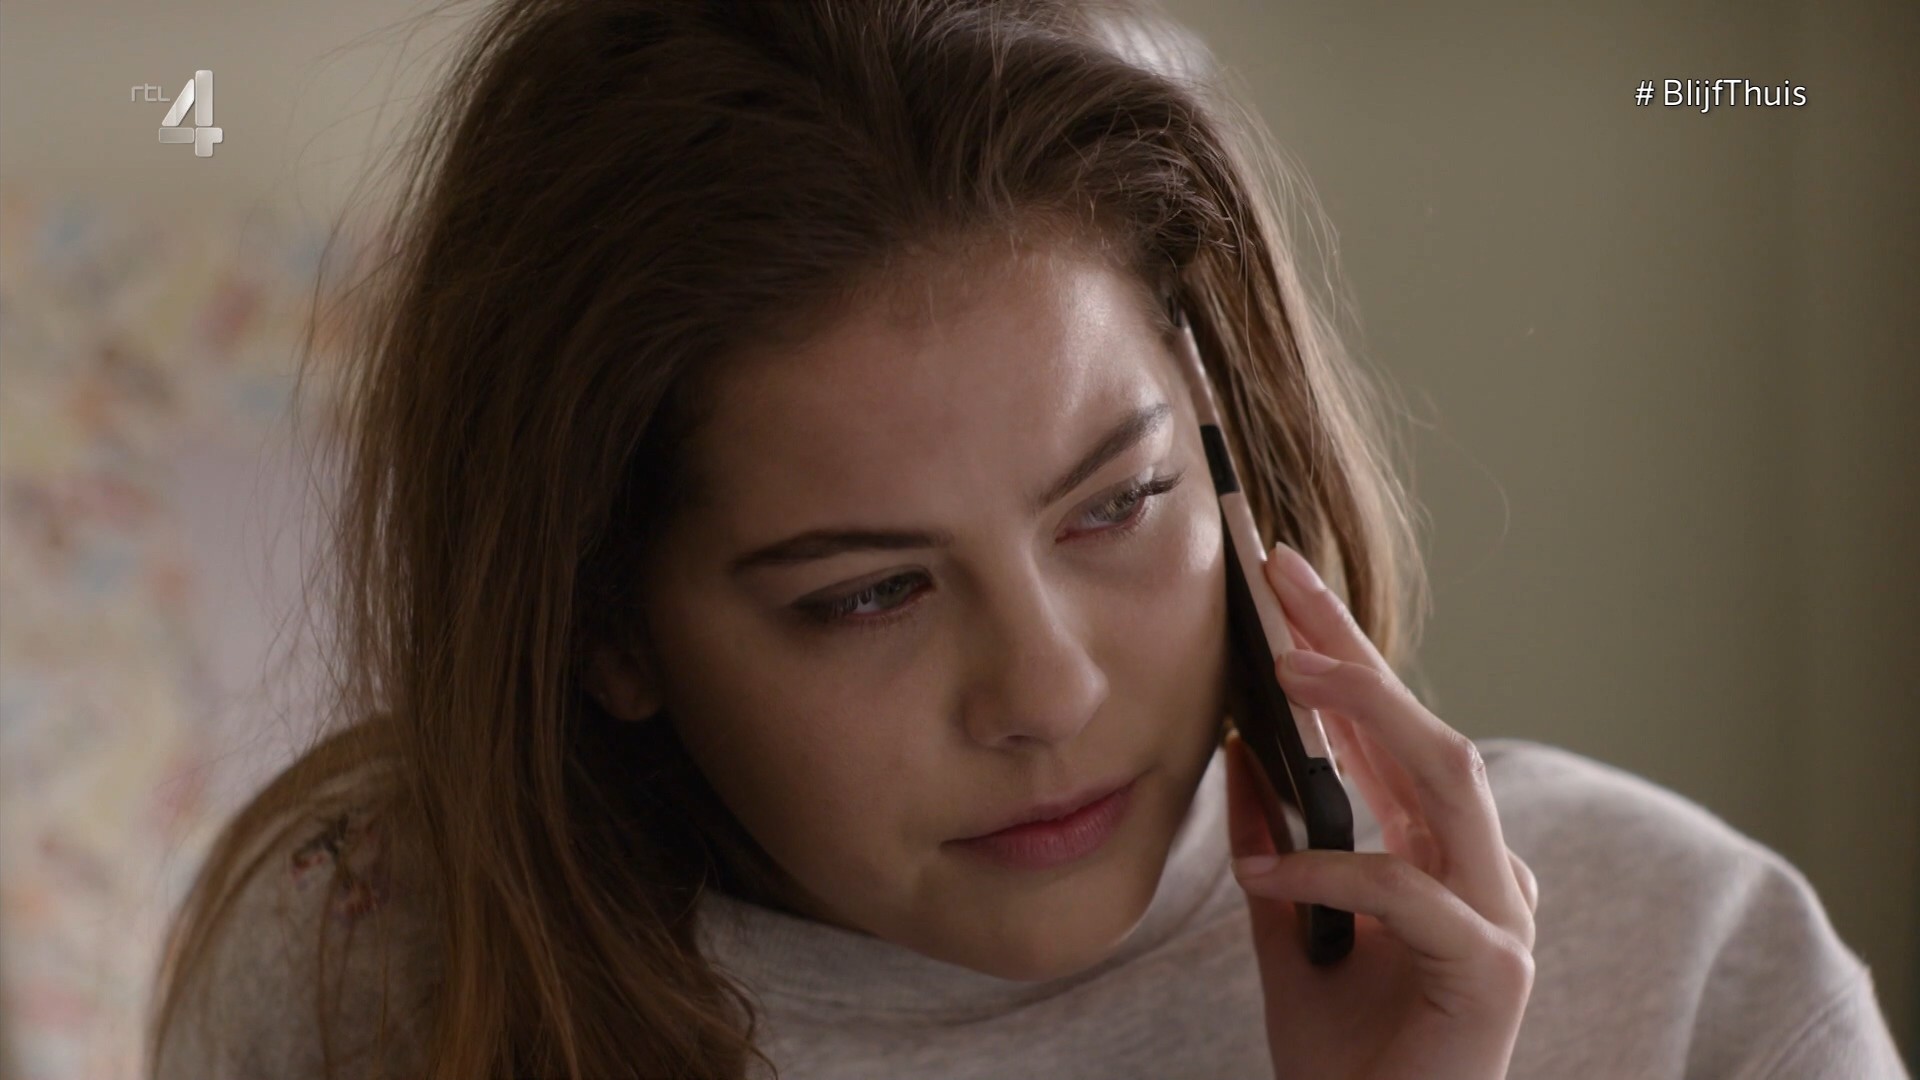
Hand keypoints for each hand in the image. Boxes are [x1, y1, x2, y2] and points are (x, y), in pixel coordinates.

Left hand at [1225, 541, 1538, 1079]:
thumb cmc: (1346, 1055)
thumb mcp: (1286, 930)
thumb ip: (1273, 845)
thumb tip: (1238, 750)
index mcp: (1436, 856)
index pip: (1389, 735)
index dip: (1343, 654)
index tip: (1283, 586)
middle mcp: (1481, 871)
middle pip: (1427, 729)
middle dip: (1356, 648)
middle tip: (1284, 580)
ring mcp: (1501, 915)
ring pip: (1451, 779)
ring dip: (1366, 713)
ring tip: (1284, 674)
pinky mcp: (1494, 968)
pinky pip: (1411, 891)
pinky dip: (1331, 872)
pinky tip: (1261, 873)